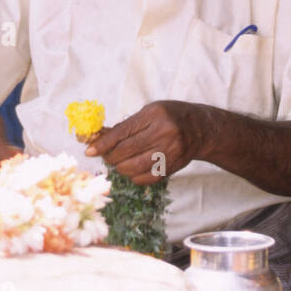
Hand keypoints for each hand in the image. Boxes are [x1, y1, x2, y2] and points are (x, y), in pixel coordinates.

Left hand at [86, 100, 207, 183]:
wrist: (200, 129)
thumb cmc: (170, 117)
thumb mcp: (149, 112)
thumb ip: (125, 126)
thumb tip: (97, 137)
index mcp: (155, 116)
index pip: (122, 133)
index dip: (103, 144)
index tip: (89, 150)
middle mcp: (163, 134)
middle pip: (126, 152)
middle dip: (110, 156)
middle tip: (106, 155)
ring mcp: (169, 153)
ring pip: (133, 168)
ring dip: (120, 167)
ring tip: (119, 161)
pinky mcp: (171, 168)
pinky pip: (144, 178)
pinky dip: (133, 176)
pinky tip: (133, 168)